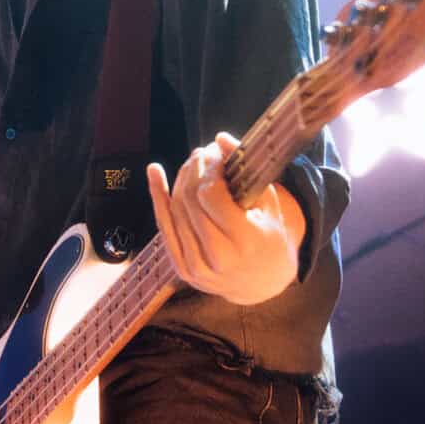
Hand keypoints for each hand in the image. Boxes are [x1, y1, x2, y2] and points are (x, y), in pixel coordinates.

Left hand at [147, 132, 305, 305]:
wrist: (262, 284)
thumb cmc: (269, 237)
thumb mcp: (268, 204)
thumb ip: (246, 171)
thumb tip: (219, 139)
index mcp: (245, 241)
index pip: (211, 195)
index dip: (210, 169)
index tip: (217, 154)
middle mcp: (218, 258)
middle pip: (190, 200)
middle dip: (194, 169)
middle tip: (203, 152)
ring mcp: (196, 267)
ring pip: (176, 210)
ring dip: (181, 178)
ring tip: (193, 162)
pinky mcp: (181, 269)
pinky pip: (164, 226)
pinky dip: (158, 196)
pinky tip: (155, 172)